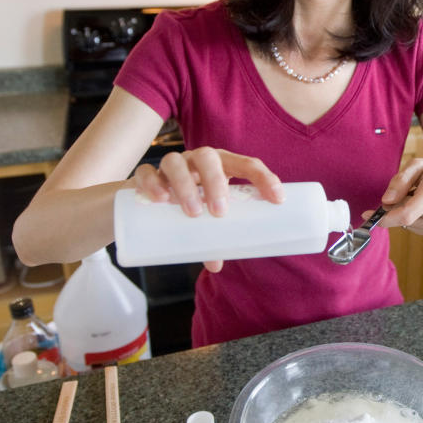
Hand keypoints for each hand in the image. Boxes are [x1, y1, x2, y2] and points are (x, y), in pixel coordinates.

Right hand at [133, 148, 283, 271]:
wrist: (148, 199)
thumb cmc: (190, 205)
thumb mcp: (206, 219)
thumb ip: (213, 238)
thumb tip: (216, 266)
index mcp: (221, 166)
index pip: (247, 164)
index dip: (264, 178)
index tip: (278, 200)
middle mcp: (196, 161)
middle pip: (208, 157)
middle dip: (216, 182)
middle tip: (220, 212)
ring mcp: (170, 165)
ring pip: (176, 162)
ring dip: (186, 185)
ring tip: (193, 212)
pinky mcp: (144, 175)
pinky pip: (145, 172)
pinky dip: (152, 183)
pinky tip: (159, 199)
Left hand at [365, 158, 422, 236]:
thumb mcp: (421, 164)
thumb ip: (400, 180)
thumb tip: (385, 200)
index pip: (404, 214)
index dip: (383, 217)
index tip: (368, 214)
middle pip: (401, 217)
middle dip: (392, 208)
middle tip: (399, 193)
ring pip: (404, 222)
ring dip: (402, 210)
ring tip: (417, 195)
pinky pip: (411, 225)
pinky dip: (409, 215)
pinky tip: (421, 205)